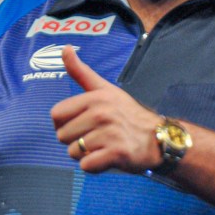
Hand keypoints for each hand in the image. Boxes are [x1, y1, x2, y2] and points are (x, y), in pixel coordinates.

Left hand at [51, 45, 160, 173]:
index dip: (65, 122)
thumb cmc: (127, 113)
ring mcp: (110, 133)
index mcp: (95, 97)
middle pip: (62, 136)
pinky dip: (94, 166)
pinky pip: (86, 166)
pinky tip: (108, 157)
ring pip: (73, 152)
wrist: (159, 138)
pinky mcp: (117, 153)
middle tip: (97, 136)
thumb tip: (65, 48)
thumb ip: (81, 72)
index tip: (82, 122)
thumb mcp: (105, 89)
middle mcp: (101, 113)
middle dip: (75, 140)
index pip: (56, 115)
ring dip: (85, 154)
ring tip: (104, 146)